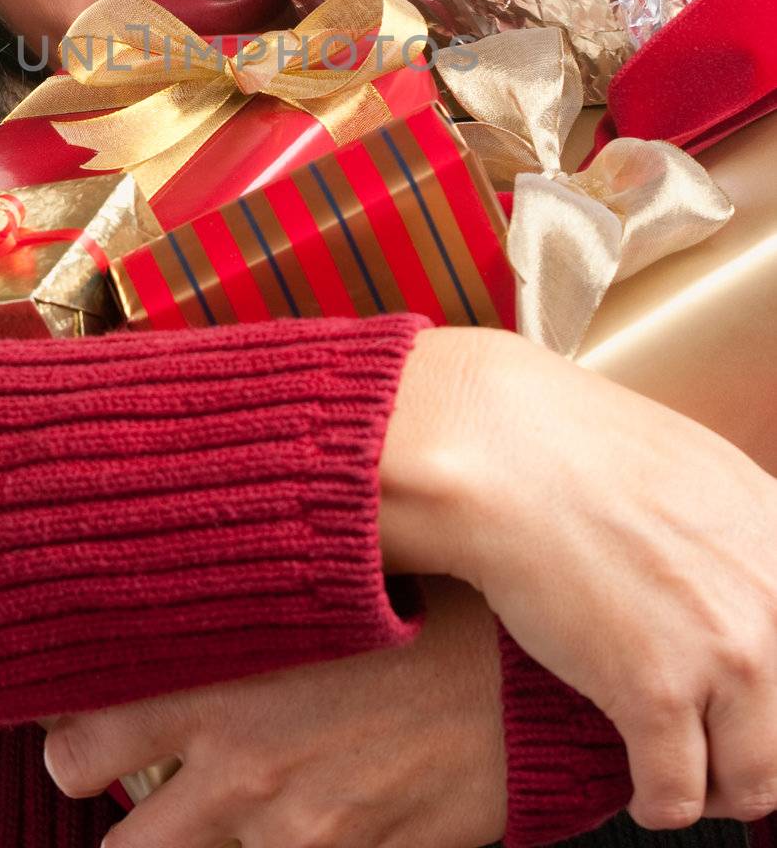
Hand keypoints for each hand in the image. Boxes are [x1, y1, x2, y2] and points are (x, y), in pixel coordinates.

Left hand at [41, 575, 506, 847]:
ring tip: (232, 782)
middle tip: (140, 770)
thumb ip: (233, 587)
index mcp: (213, 677)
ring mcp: (294, 829)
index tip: (83, 721)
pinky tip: (308, 798)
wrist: (528, 661)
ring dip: (199, 832)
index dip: (73, 736)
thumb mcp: (315, 572)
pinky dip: (280, 844)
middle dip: (122, 808)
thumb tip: (177, 564)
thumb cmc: (421, 592)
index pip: (77, 744)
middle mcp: (238, 766)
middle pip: (119, 839)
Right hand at [378, 326, 776, 832]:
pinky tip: (639, 785)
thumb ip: (739, 536)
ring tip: (679, 772)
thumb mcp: (695, 470)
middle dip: (750, 747)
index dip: (772, 691)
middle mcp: (773, 596)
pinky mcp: (657, 694)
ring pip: (753, 779)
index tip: (748, 706)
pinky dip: (658, 801)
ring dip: (714, 785)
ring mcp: (725, 649)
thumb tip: (743, 584)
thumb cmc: (569, 446)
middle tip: (715, 748)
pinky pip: (678, 796)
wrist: (499, 453)